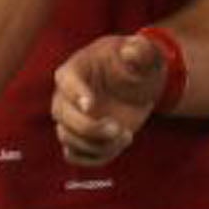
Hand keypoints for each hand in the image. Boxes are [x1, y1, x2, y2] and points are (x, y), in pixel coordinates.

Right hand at [52, 33, 167, 165]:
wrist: (140, 82)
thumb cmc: (138, 62)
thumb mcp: (145, 52)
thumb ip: (140, 50)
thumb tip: (132, 51)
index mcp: (77, 68)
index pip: (67, 81)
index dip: (76, 94)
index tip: (92, 105)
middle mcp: (66, 95)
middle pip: (63, 116)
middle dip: (89, 127)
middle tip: (119, 128)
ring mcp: (71, 118)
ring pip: (68, 139)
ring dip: (97, 145)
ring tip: (127, 136)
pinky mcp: (80, 137)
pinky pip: (75, 155)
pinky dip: (96, 158)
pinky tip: (119, 145)